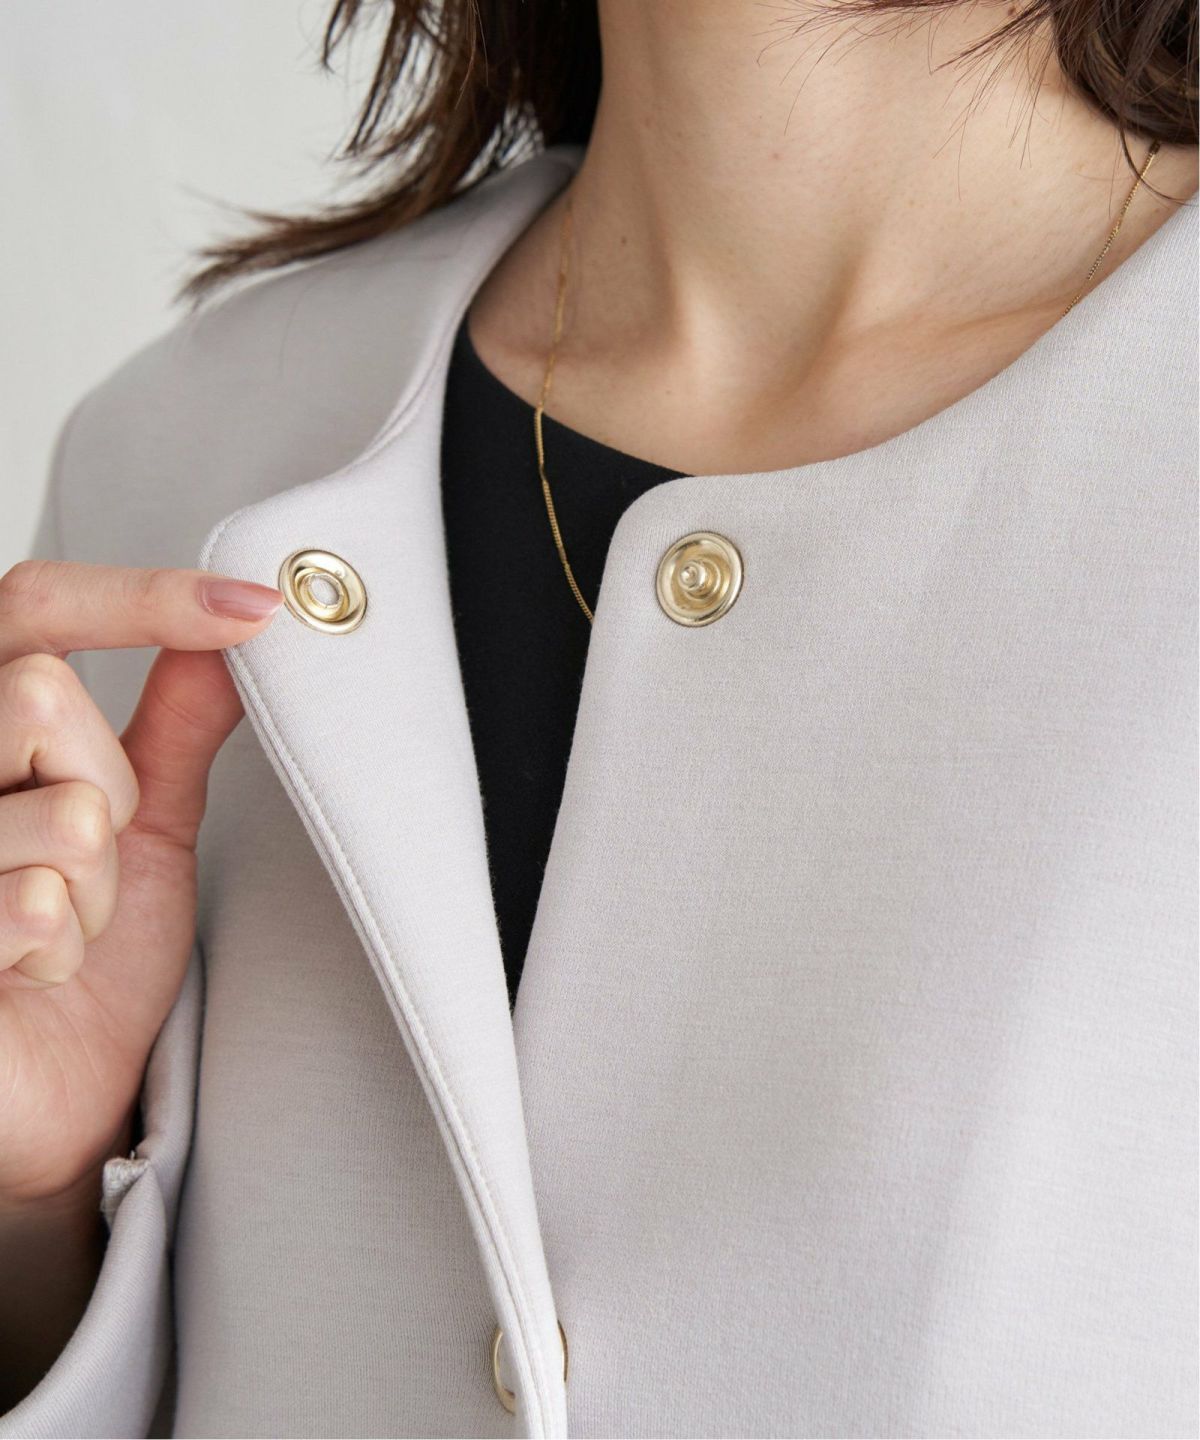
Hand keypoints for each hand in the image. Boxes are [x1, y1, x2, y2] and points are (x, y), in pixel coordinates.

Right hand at [0, 561, 281, 1206]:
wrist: (58, 1085)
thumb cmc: (90, 956)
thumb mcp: (149, 826)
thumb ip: (173, 729)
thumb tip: (231, 638)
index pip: (31, 606)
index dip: (140, 596)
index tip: (255, 607)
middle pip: (40, 700)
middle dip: (109, 789)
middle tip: (92, 855)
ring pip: (60, 812)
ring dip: (93, 888)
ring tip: (62, 927)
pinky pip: (33, 904)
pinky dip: (63, 946)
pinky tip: (31, 971)